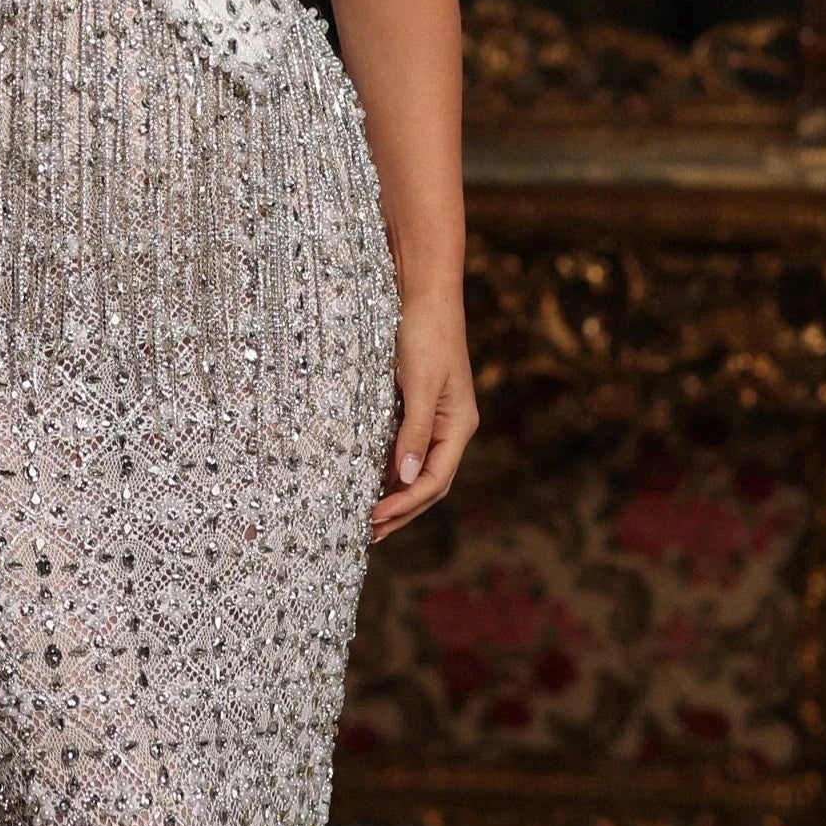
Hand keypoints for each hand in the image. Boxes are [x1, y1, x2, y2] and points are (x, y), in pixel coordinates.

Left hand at [373, 290, 474, 540]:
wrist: (425, 291)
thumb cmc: (426, 332)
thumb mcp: (419, 384)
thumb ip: (413, 433)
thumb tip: (403, 480)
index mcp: (458, 426)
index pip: (434, 481)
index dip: (405, 505)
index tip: (374, 519)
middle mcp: (450, 428)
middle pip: (428, 484)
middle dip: (401, 511)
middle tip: (368, 534)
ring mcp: (435, 418)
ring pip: (416, 470)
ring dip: (393, 495)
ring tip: (366, 519)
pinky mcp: (417, 406)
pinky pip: (405, 449)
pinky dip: (387, 470)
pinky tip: (366, 481)